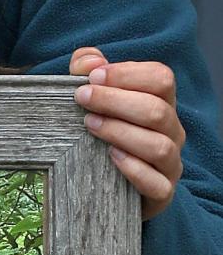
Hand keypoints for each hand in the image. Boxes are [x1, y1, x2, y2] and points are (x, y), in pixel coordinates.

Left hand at [71, 47, 184, 220]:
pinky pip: (157, 183)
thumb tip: (90, 61)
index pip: (161, 79)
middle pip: (157, 110)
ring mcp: (170, 163)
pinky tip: (110, 157)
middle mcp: (171, 131)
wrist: (107, 184)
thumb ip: (87, 70)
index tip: (93, 77)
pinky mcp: (162, 193)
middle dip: (116, 101)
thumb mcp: (92, 97)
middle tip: (82, 98)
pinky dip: (135, 170)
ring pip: (158, 146)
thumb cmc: (101, 132)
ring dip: (121, 132)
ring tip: (90, 125)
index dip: (128, 74)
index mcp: (161, 102)